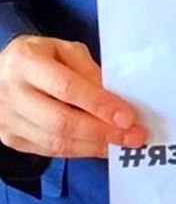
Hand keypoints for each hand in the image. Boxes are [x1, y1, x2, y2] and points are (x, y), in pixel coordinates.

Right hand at [0, 35, 146, 157]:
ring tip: (123, 145)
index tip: (128, 118)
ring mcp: (7, 118)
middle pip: (62, 122)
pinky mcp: (11, 138)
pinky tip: (102, 147)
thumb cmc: (43, 59)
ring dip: (96, 146)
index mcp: (25, 61)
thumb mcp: (66, 51)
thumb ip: (90, 72)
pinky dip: (81, 151)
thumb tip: (116, 103)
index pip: (67, 88)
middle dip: (103, 132)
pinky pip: (52, 151)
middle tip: (134, 137)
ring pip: (57, 142)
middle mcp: (11, 91)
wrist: (2, 74)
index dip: (100, 105)